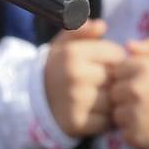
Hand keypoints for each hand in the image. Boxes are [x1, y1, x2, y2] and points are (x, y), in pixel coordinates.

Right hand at [44, 19, 127, 138]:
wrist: (31, 100)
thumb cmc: (57, 69)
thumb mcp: (64, 44)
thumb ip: (81, 30)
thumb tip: (102, 26)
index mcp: (73, 53)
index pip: (117, 54)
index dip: (113, 60)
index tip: (102, 64)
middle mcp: (75, 76)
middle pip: (116, 78)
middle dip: (112, 80)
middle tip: (99, 84)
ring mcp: (76, 101)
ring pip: (114, 100)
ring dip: (111, 101)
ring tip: (98, 98)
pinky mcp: (77, 123)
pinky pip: (106, 121)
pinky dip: (104, 120)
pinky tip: (93, 114)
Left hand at [107, 36, 148, 148]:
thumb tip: (129, 45)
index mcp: (145, 68)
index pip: (118, 69)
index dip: (131, 76)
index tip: (147, 84)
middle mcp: (135, 89)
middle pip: (114, 90)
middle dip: (126, 94)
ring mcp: (133, 114)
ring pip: (116, 111)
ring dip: (127, 114)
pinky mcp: (134, 135)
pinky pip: (123, 131)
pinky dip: (133, 131)